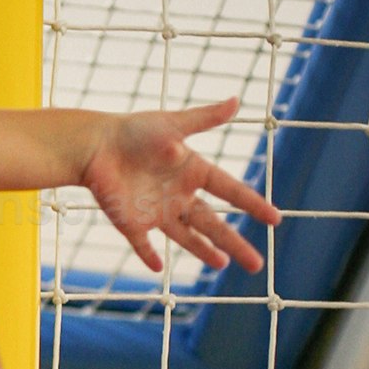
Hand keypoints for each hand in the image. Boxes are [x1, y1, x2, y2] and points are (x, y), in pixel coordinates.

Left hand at [79, 95, 280, 276]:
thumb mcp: (173, 124)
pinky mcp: (131, 221)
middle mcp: (178, 195)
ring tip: (223, 264)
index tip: (275, 219)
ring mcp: (156, 210)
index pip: (229, 190)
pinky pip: (142, 243)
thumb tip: (234, 101)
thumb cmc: (133, 131)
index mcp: (192, 172)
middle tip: (257, 264)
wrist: (94, 144)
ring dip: (204, 251)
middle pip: (213, 223)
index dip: (252, 204)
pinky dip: (147, 254)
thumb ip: (203, 118)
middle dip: (235, 242)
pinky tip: (157, 267)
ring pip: (186, 237)